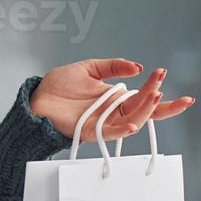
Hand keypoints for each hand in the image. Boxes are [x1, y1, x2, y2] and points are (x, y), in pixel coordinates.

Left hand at [29, 57, 195, 143]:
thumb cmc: (60, 86)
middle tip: (161, 87)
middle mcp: (113, 112)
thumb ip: (113, 66)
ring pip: (132, 121)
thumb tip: (137, 67)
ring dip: (145, 111)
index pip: (143, 96)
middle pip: (144, 111)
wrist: (38, 98)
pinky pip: (109, 134)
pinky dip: (122, 131)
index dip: (156, 87)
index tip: (162, 73)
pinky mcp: (90, 131)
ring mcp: (103, 123)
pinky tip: (133, 125)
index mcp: (116, 98)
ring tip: (155, 96)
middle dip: (158, 101)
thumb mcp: (89, 68)